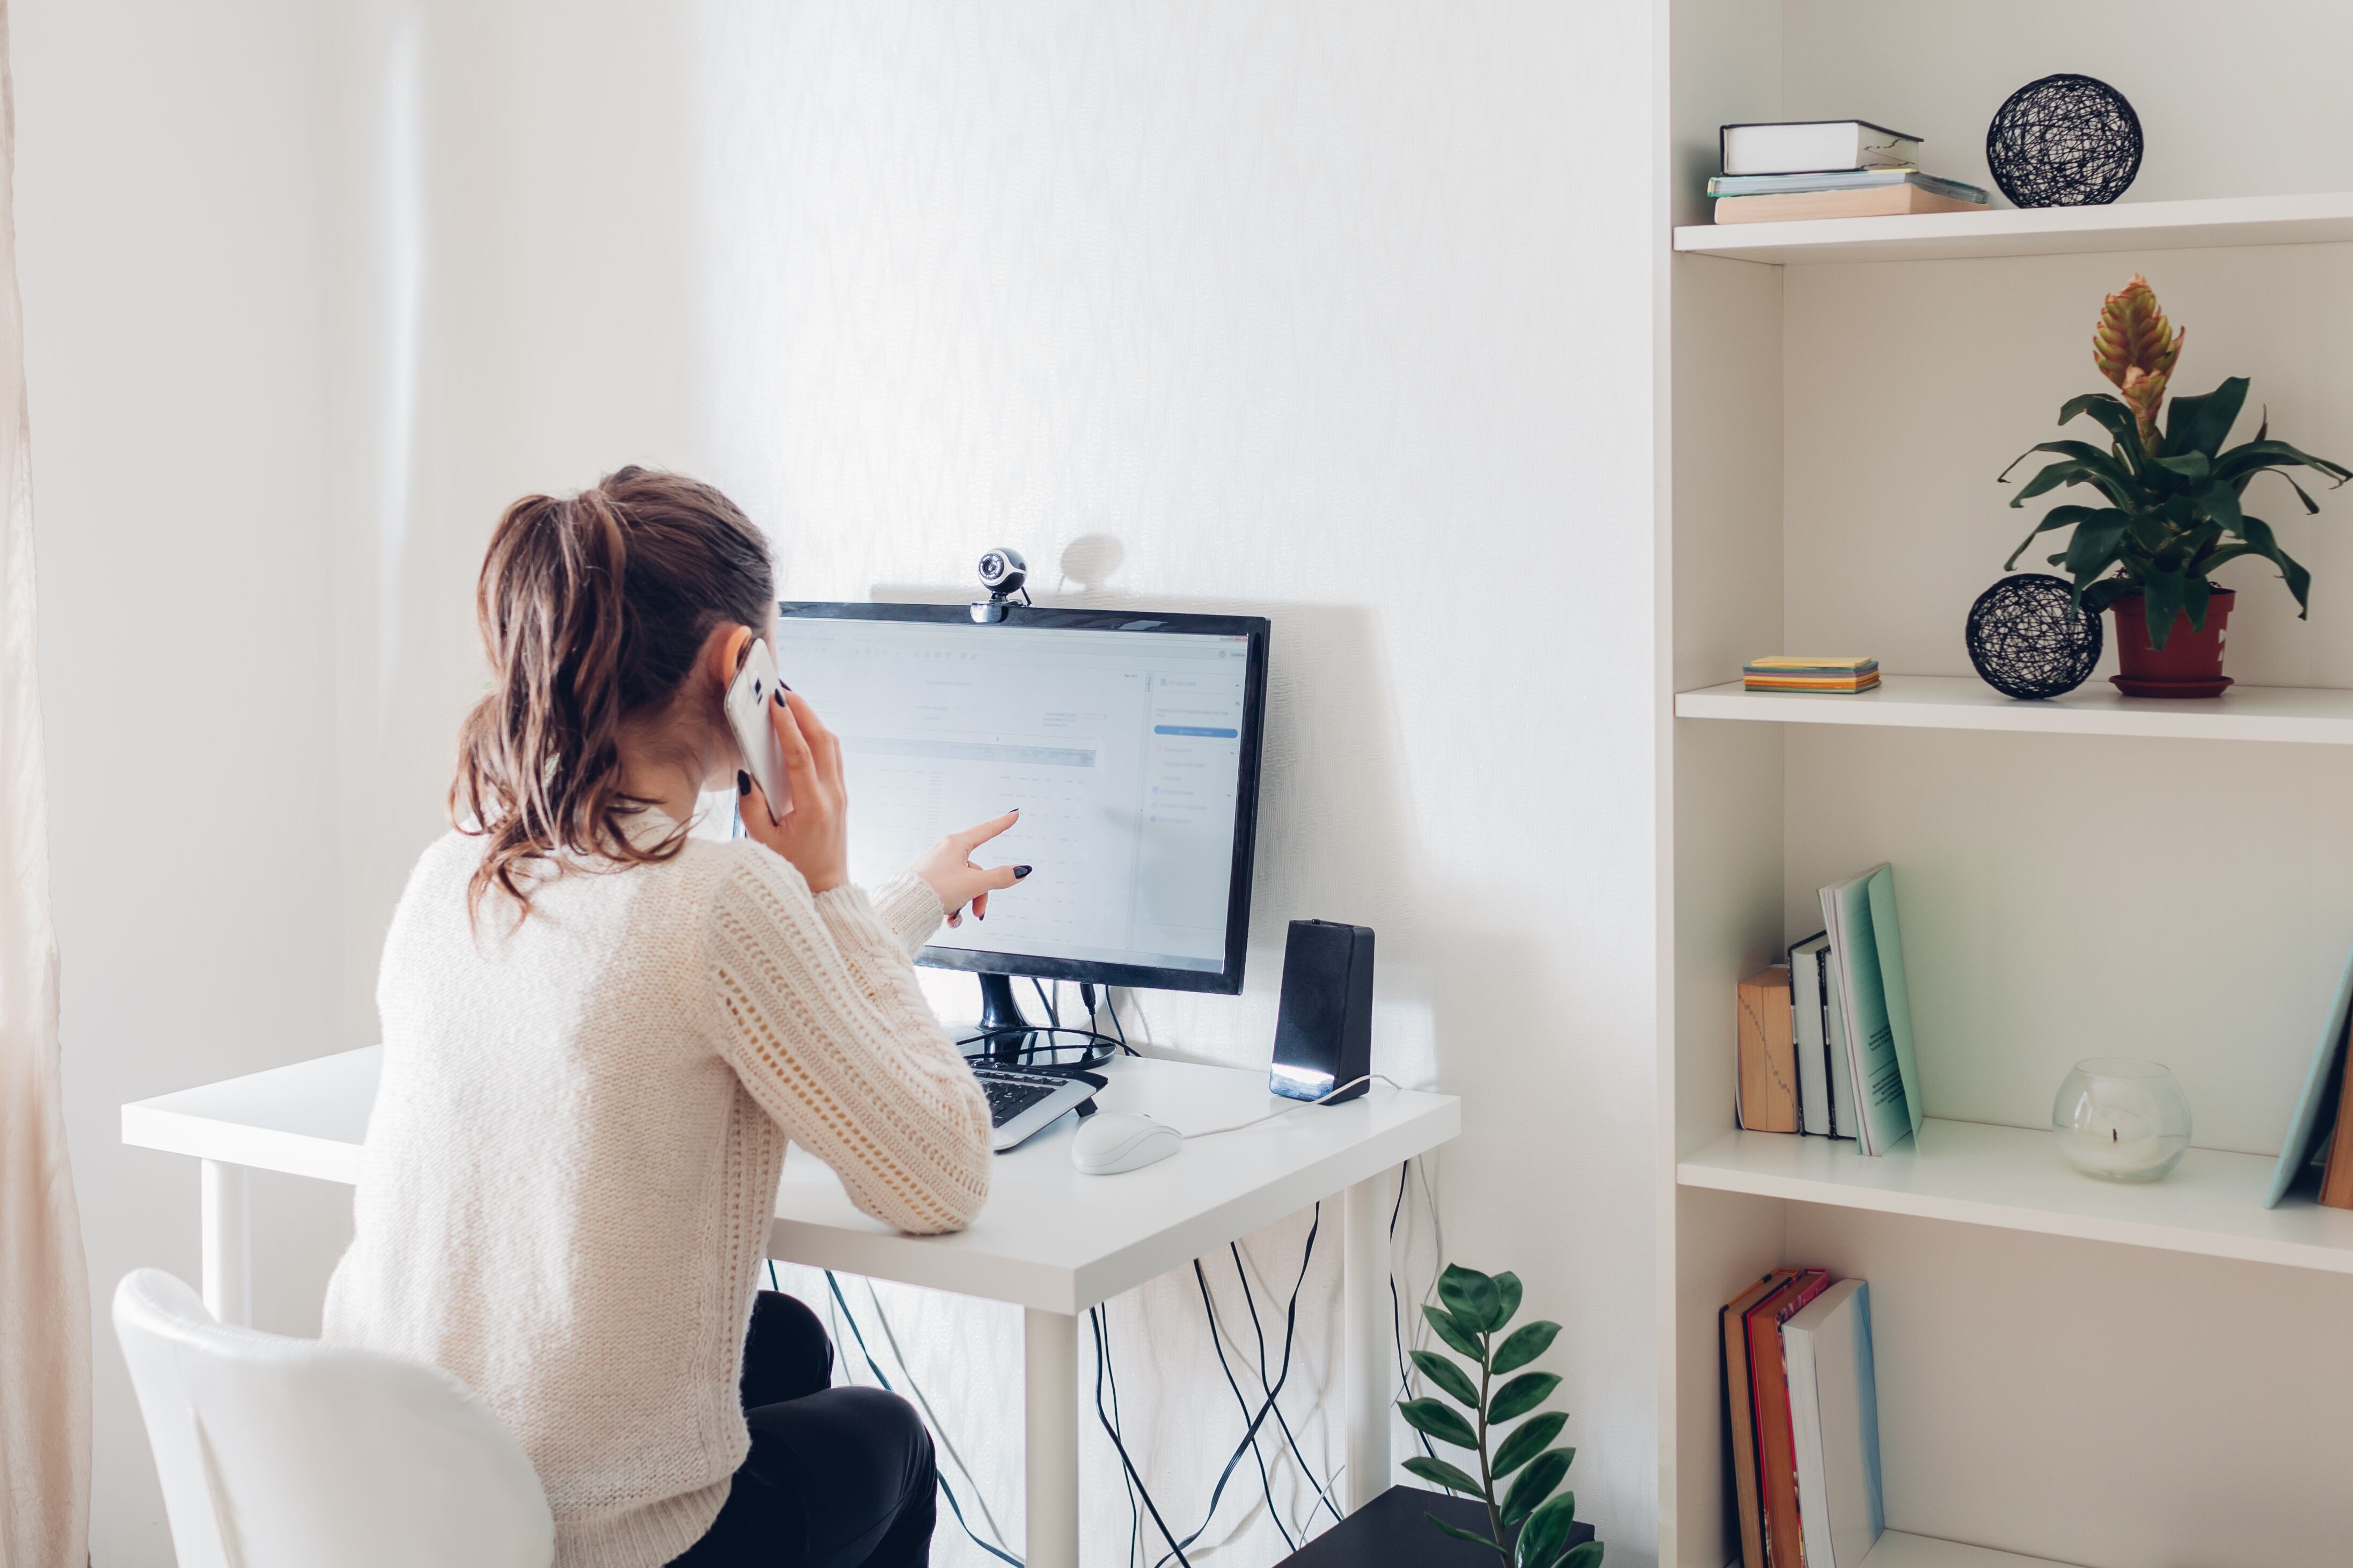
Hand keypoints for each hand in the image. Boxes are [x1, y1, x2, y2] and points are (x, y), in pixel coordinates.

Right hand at [740, 690, 848, 893]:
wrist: (825, 888)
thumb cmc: (792, 868)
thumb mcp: (762, 841)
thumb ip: (751, 807)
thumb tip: (746, 774)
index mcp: (813, 806)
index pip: (801, 754)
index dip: (787, 725)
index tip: (776, 701)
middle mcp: (832, 796)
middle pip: (823, 740)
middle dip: (804, 711)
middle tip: (782, 691)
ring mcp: (840, 794)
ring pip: (831, 745)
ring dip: (813, 720)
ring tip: (791, 703)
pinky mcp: (840, 795)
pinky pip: (832, 756)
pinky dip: (818, 736)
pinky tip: (802, 728)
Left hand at [913, 810, 1030, 927]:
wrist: (906, 907)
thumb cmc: (936, 889)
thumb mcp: (974, 884)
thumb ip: (1000, 877)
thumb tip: (1021, 871)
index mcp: (956, 845)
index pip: (986, 831)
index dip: (1002, 823)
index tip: (1014, 814)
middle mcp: (946, 852)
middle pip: (977, 871)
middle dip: (981, 894)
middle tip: (979, 912)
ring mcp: (938, 867)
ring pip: (965, 884)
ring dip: (967, 903)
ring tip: (957, 917)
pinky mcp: (930, 881)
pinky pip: (951, 892)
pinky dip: (954, 906)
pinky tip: (949, 919)